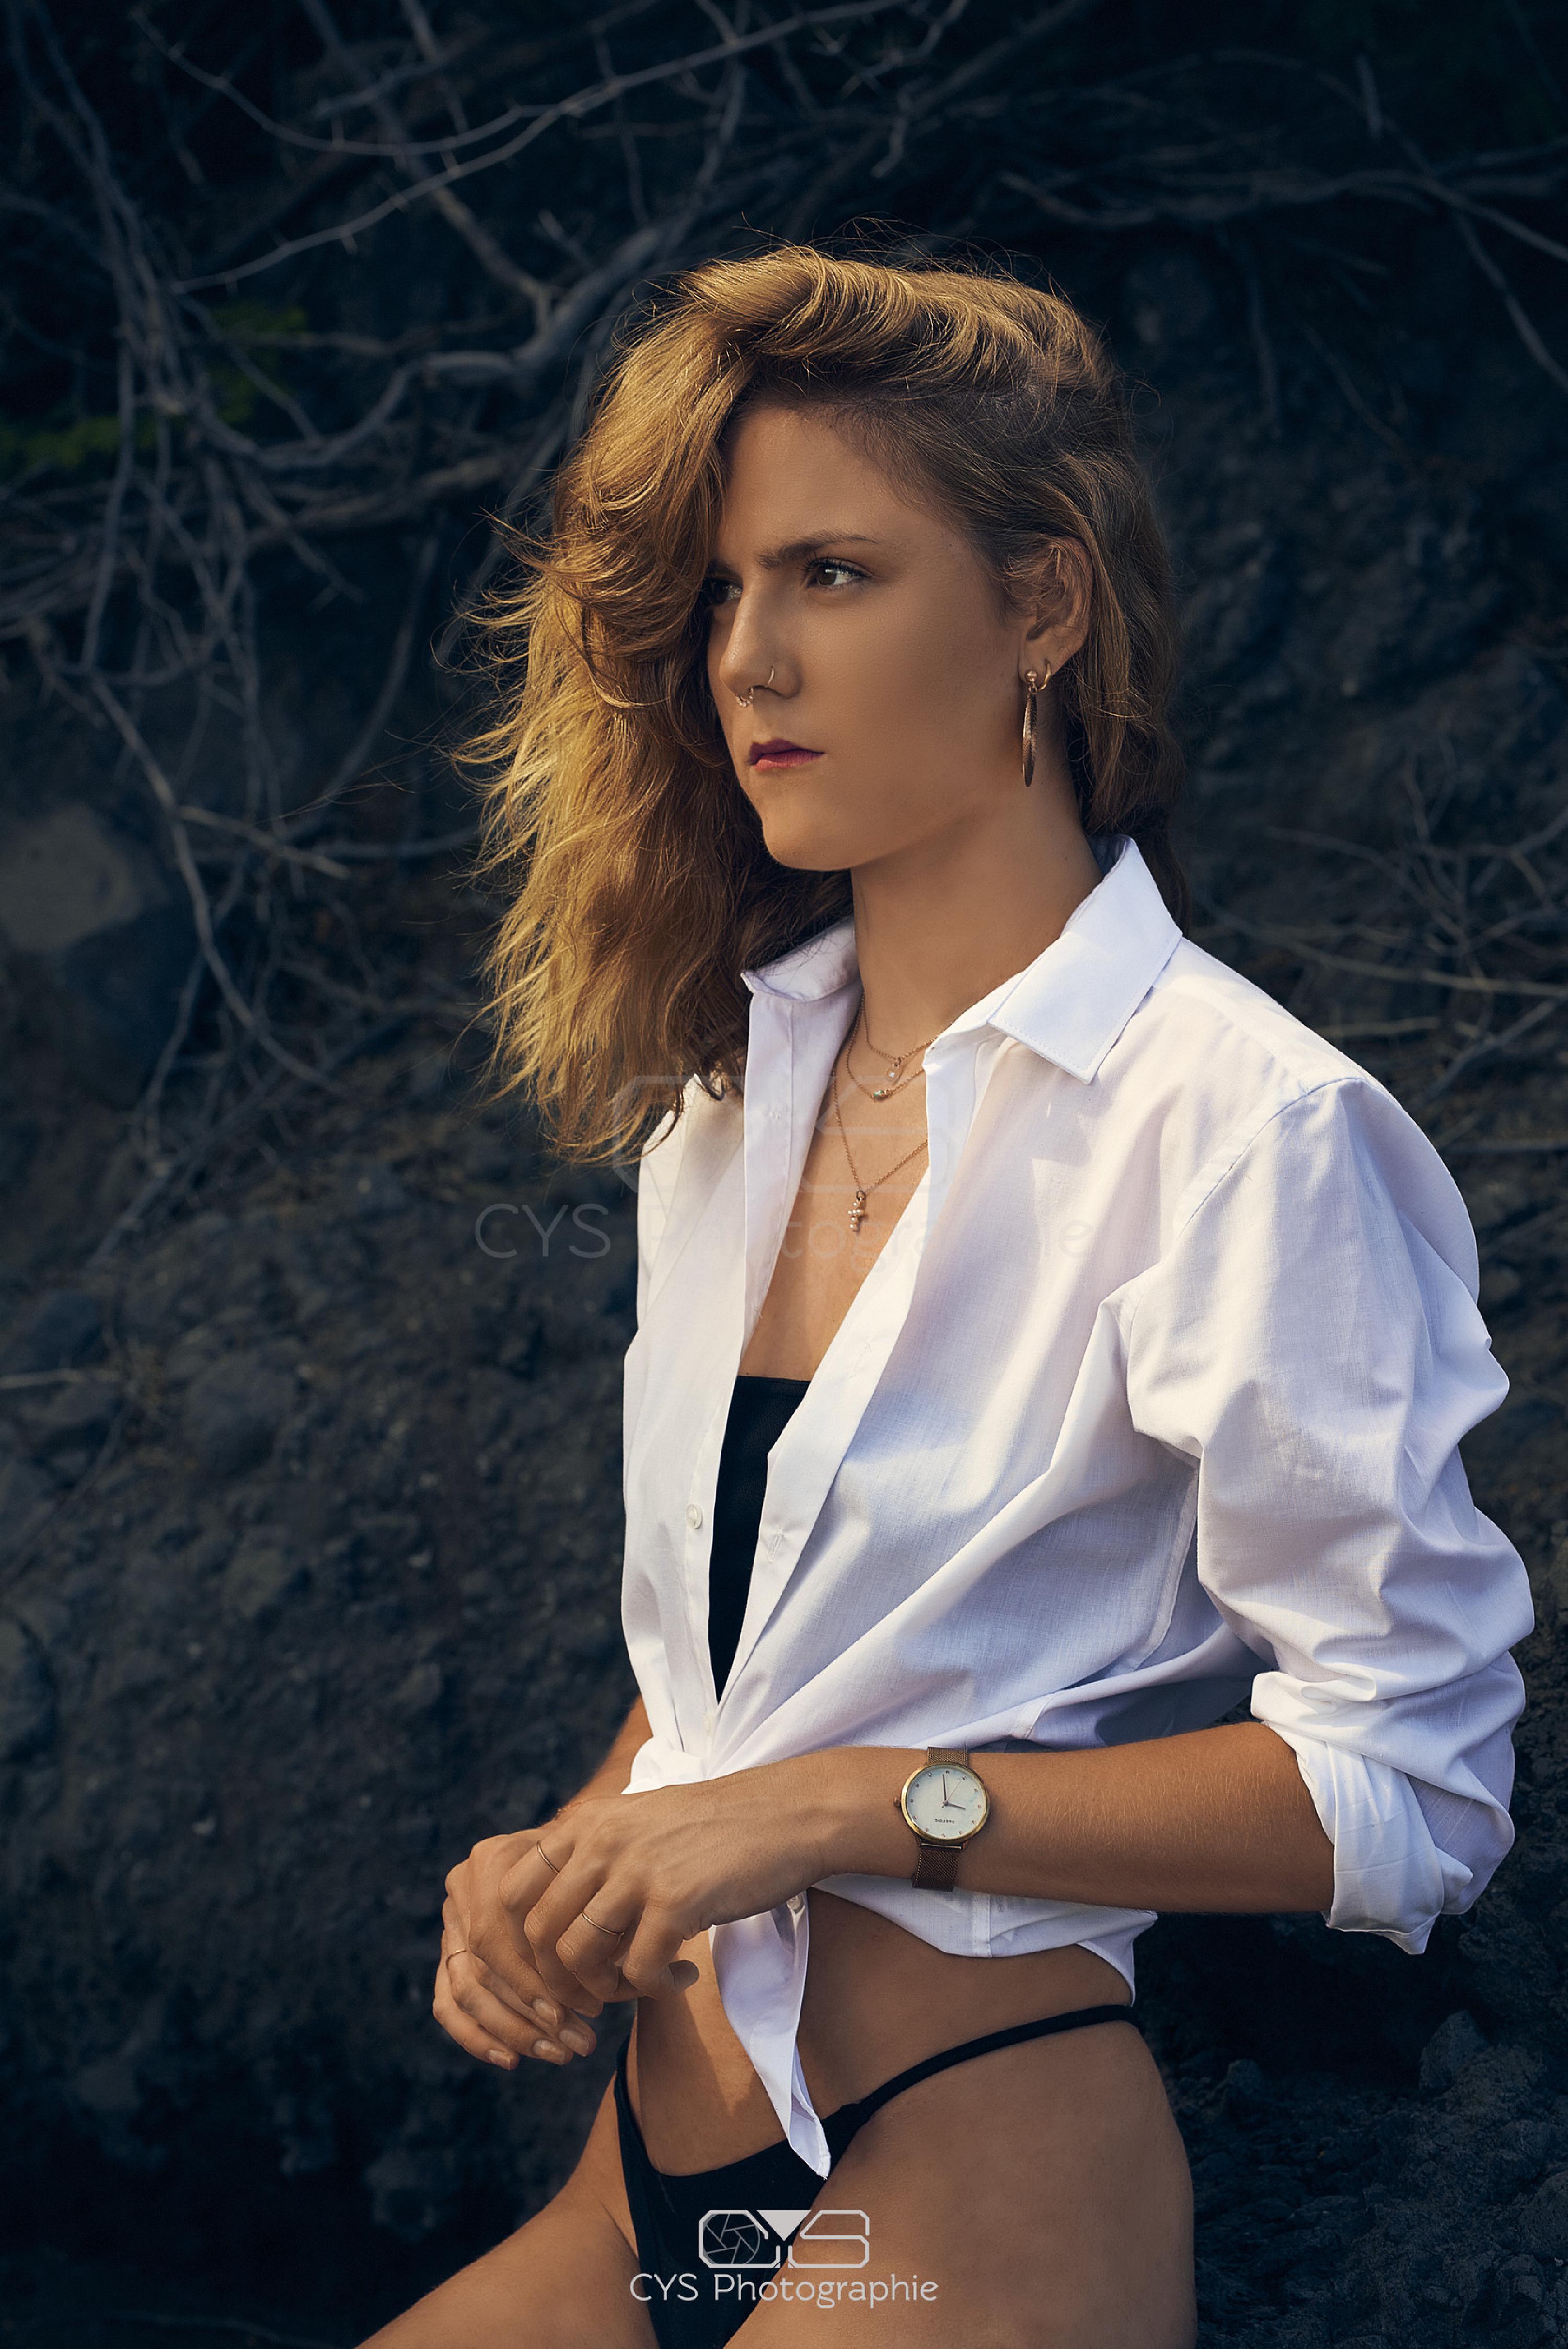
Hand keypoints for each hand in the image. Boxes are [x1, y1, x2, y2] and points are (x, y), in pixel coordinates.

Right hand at [435, 1821, 640, 2073]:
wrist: (575, 1856)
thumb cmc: (598, 1873)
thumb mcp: (602, 1886)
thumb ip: (600, 1928)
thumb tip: (629, 1986)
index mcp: (495, 1858)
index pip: (503, 1936)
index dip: (542, 1981)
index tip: (593, 2009)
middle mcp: (463, 1884)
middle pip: (486, 1966)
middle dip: (535, 2013)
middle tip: (580, 2044)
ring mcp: (450, 1919)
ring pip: (466, 1991)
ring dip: (513, 2031)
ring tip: (561, 2054)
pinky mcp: (450, 1951)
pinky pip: (447, 2003)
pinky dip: (475, 2037)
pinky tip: (513, 2059)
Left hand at [495, 1757, 836, 2010]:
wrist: (788, 1813)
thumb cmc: (716, 1825)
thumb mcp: (639, 1820)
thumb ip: (595, 1853)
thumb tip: (555, 1914)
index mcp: (586, 1823)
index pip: (512, 1892)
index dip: (522, 1943)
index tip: (557, 1965)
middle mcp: (601, 1842)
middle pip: (537, 1933)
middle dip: (558, 1980)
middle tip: (595, 1994)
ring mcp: (635, 1871)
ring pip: (577, 1957)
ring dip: (602, 1990)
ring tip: (638, 1988)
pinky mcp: (675, 1901)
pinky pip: (637, 1971)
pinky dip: (655, 1988)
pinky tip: (683, 1975)